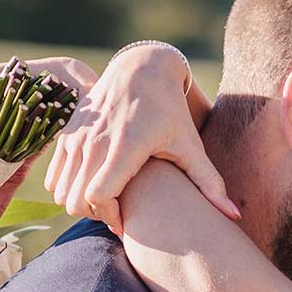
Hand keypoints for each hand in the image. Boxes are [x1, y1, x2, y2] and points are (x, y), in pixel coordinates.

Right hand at [44, 42, 239, 235]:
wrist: (141, 69)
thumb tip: (235, 215)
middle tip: (119, 213)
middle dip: (95, 215)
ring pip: (62, 191)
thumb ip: (210, 184)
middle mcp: (95, 141)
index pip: (98, 197)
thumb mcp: (192, 146)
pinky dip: (70, 187)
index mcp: (125, 146)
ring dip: (81, 202)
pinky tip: (94, 184)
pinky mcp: (66, 132)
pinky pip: (55, 176)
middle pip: (76, 200)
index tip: (127, 222)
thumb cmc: (171, 111)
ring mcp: (77, 136)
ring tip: (108, 200)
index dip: (110, 217)